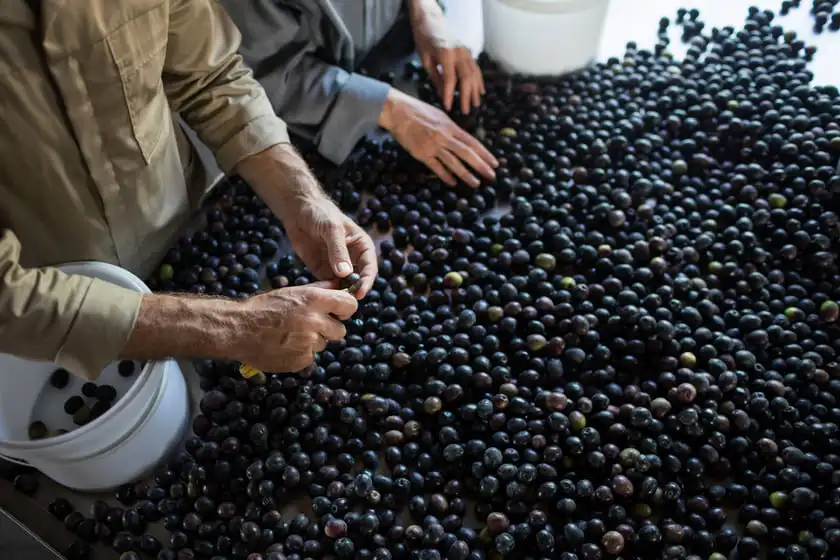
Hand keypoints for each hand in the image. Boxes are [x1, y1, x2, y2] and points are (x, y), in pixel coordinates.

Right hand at [230, 282, 357, 372]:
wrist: (238, 329)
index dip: (345, 310)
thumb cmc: (264, 307)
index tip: (338, 312)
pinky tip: (285, 346)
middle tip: (309, 326)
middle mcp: (314, 321)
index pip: (350, 305)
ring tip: (291, 335)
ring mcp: (308, 343)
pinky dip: (300, 353)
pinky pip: (310, 357)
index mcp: (314, 300)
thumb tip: (340, 287)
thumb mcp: (292, 291)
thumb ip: (319, 290)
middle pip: (340, 330)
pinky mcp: (301, 360)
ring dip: (312, 342)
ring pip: (324, 344)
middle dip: (328, 329)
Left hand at [277, 194, 376, 297]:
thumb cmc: (321, 214)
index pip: (369, 267)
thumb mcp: (331, 229)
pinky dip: (326, 291)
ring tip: (332, 302)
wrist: (298, 211)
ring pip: (343, 286)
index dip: (366, 281)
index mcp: (362, 247)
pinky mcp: (323, 271)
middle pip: (359, 280)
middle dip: (353, 292)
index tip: (359, 293)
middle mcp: (353, 259)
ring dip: (339, 294)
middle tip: (346, 302)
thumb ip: (338, 251)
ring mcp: (338, 267)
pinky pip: (327, 285)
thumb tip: (345, 274)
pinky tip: (321, 295)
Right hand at [379, 88, 496, 186]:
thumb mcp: (440, 116)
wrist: (398, 112)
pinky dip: (445, 176)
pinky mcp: (421, 154)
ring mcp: (433, 146)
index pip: (472, 142)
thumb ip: (452, 128)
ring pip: (453, 163)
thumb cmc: (419, 111)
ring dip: (466, 174)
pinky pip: (436, 167)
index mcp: (451, 126)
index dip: (485, 154)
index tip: (494, 163)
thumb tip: (463, 139)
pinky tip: (453, 183)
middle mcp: (444, 136)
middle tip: (491, 176)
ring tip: (476, 183)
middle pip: (467, 153)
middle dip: (481, 165)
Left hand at [409, 0, 483, 112]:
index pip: (450, 79)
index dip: (449, 94)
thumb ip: (435, 77)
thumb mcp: (425, 60)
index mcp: (446, 54)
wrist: (431, 22)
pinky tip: (480, 92)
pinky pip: (476, 68)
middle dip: (466, 96)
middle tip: (466, 111)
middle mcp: (459, 53)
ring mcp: (466, 52)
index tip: (448, 107)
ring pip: (474, 74)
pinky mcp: (468, 53)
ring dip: (475, 90)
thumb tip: (443, 95)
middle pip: (466, 78)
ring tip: (475, 105)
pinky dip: (479, 81)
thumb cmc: (425, 41)